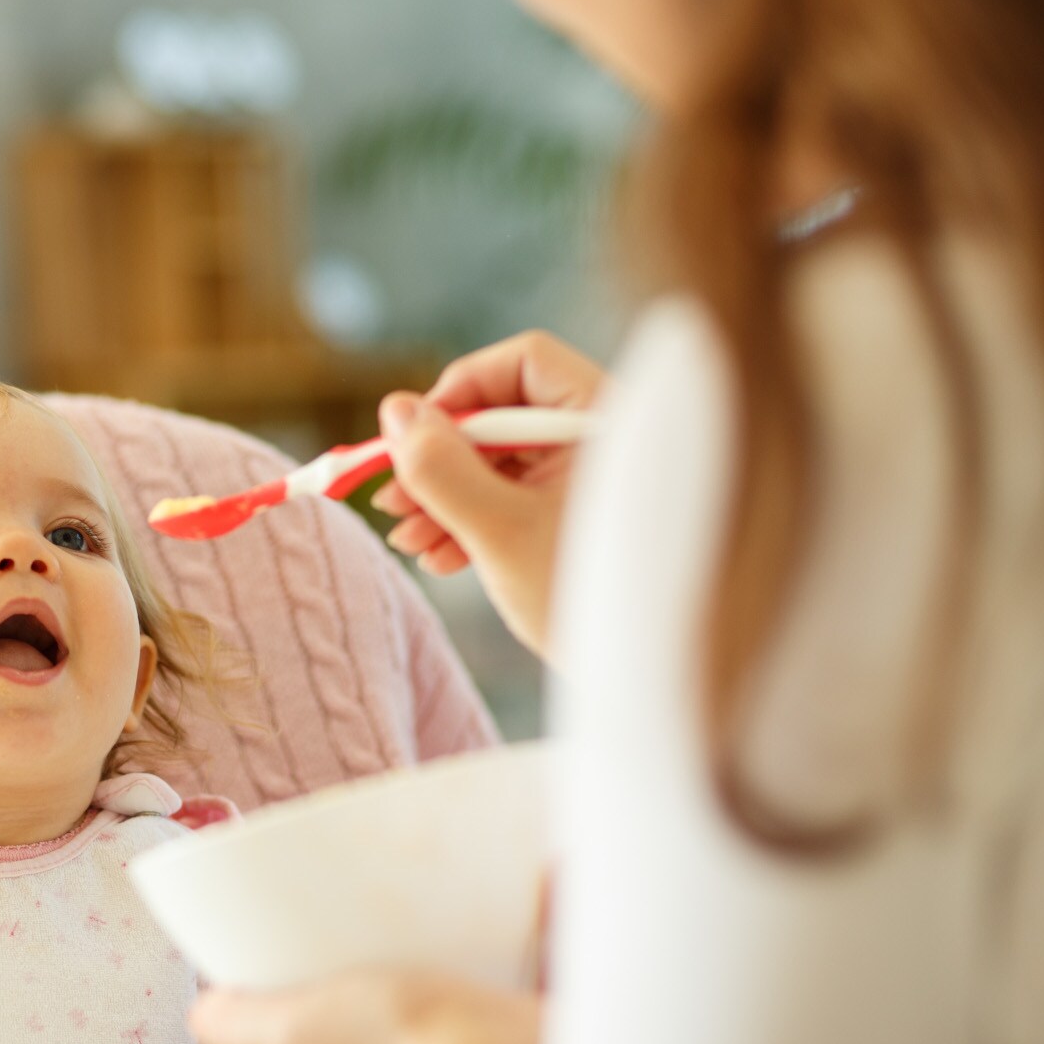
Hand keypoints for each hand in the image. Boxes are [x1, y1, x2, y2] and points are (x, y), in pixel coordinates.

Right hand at [372, 331, 607, 657]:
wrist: (653, 679)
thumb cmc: (589, 601)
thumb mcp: (498, 532)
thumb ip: (442, 469)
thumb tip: (395, 412)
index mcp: (609, 419)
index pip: (524, 364)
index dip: (458, 393)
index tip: (411, 440)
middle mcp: (607, 439)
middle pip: (506, 416)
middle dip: (441, 460)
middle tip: (391, 499)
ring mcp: (596, 481)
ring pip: (505, 463)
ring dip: (448, 499)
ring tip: (408, 542)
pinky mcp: (583, 519)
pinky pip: (520, 498)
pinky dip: (476, 521)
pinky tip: (440, 557)